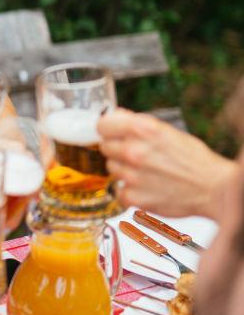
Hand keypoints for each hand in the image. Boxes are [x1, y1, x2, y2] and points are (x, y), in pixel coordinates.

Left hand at [98, 109, 235, 218]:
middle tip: (137, 155)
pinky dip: (129, 190)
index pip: (103, 125)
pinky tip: (146, 187)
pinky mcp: (134, 197)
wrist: (212, 188)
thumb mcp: (166, 131)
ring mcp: (132, 176)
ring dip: (124, 169)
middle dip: (118, 149)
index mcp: (143, 130)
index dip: (107, 129)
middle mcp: (134, 151)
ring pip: (112, 168)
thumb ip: (137, 123)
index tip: (110, 133)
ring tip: (146, 171)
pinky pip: (119, 190)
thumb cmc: (193, 159)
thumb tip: (116, 116)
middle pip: (105, 147)